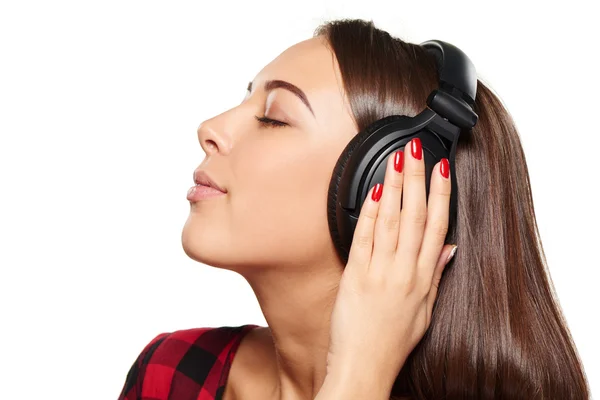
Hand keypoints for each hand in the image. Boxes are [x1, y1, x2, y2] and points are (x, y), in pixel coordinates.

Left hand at [325, 138, 456, 387]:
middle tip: (416, 149)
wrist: (364, 366)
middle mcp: (404, 271)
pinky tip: (371, 190)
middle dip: (416, 178)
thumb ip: (436, 276)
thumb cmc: (393, 342)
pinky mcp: (355, 276)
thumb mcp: (425, 311)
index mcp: (423, 278)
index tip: (443, 168)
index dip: (441, 195)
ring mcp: (379, 272)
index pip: (437, 227)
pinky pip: (363, 238)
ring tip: (397, 160)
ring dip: (393, 187)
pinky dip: (368, 213)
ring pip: (390, 221)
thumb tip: (450, 248)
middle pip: (414, 216)